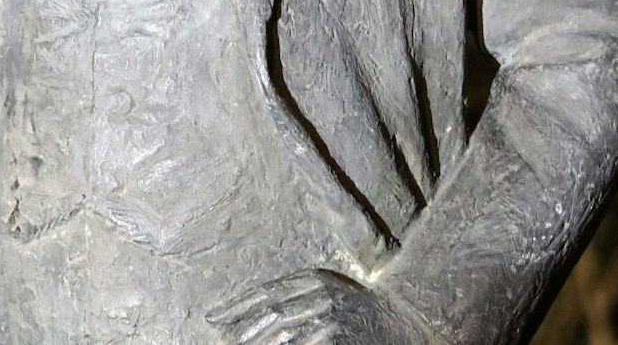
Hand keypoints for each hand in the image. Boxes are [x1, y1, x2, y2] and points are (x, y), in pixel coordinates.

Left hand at [207, 269, 432, 344]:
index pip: (265, 292)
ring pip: (284, 336)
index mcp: (314, 279)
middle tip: (219, 342)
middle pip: (271, 315)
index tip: (211, 318)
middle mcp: (321, 294)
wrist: (405, 318)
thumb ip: (295, 299)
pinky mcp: (339, 337)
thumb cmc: (360, 309)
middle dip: (242, 332)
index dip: (236, 306)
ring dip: (258, 344)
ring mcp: (332, 317)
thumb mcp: (326, 293)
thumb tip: (254, 316)